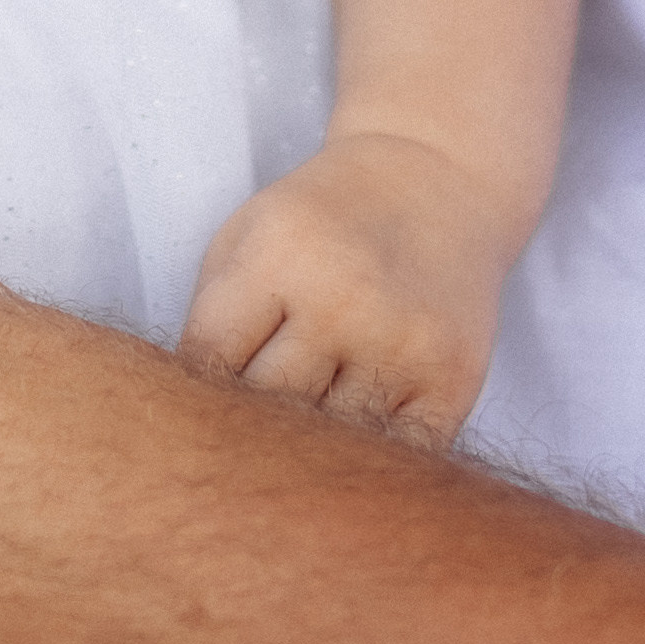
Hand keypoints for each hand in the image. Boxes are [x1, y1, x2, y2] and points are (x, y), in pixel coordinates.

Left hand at [177, 133, 514, 445]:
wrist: (433, 182)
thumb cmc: (322, 218)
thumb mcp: (249, 234)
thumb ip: (213, 316)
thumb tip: (190, 418)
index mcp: (282, 253)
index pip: (210, 360)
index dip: (194, 395)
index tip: (195, 411)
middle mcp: (344, 299)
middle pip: (268, 408)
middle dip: (248, 426)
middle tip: (242, 436)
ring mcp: (403, 343)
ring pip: (330, 443)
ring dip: (309, 449)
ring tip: (300, 433)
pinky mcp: (453, 380)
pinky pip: (395, 457)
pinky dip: (369, 461)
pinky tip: (355, 441)